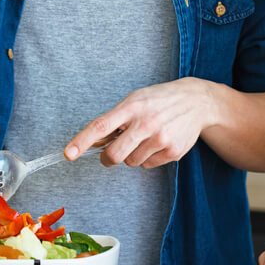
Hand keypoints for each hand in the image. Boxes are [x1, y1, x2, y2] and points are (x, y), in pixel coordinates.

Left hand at [64, 78, 213, 167]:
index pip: (101, 126)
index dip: (82, 141)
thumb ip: (116, 118)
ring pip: (131, 162)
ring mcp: (161, 138)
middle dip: (108, 158)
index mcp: (132, 106)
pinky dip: (148, 157)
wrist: (196, 101)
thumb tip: (95, 141)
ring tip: (145, 138)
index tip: (68, 154)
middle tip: (109, 155)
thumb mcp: (136, 99)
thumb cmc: (159, 100)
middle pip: (114, 154)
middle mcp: (146, 123)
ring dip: (132, 155)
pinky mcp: (173, 151)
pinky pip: (148, 165)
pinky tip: (158, 142)